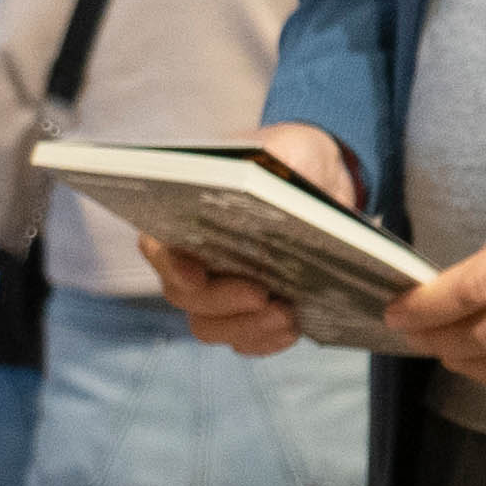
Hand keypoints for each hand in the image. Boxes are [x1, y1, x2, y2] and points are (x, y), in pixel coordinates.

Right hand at [144, 122, 363, 358]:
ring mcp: (218, 289)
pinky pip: (243, 340)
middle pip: (183, 296)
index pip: (159, 245)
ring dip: (246, 327)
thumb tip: (268, 174)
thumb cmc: (295, 157)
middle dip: (222, 301)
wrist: (325, 183)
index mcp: (188, 212)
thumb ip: (276, 156)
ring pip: (209, 326)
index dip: (170, 265)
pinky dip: (265, 340)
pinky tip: (294, 327)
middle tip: (263, 294)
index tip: (195, 275)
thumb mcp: (292, 145)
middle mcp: (193, 255)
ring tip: (288, 315)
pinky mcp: (248, 313)